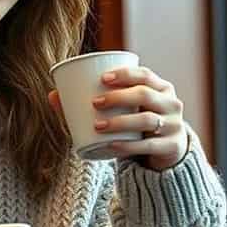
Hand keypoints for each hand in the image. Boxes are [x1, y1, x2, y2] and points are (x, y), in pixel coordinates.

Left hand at [48, 65, 187, 170]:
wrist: (168, 152)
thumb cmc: (139, 125)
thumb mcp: (125, 110)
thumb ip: (94, 102)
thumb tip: (52, 95)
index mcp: (162, 88)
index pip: (145, 75)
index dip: (125, 74)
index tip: (102, 78)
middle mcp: (172, 104)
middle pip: (145, 95)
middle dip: (118, 97)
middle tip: (94, 103)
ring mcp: (174, 126)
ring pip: (148, 120)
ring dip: (121, 122)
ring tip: (98, 125)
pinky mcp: (171, 148)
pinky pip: (149, 146)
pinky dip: (128, 146)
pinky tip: (112, 146)